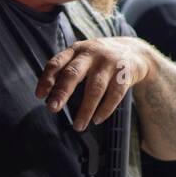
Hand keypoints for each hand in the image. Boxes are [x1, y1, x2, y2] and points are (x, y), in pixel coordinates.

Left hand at [35, 36, 154, 130]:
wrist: (135, 52)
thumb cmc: (101, 59)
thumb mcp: (83, 57)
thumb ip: (66, 70)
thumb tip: (48, 96)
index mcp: (76, 50)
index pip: (57, 63)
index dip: (47, 79)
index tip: (40, 95)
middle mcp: (91, 54)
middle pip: (73, 74)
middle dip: (62, 92)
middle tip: (53, 108)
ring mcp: (109, 64)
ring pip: (94, 89)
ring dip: (85, 110)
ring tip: (78, 126)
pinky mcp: (125, 74)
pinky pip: (114, 95)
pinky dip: (105, 109)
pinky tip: (96, 120)